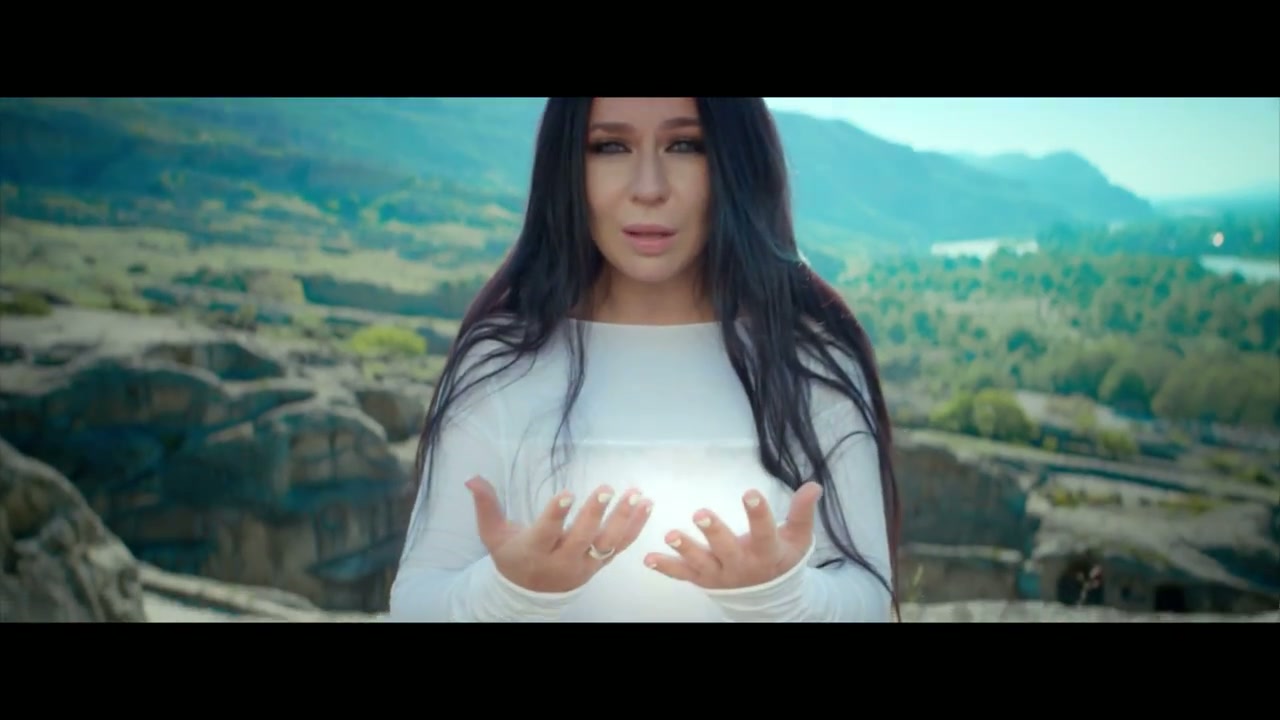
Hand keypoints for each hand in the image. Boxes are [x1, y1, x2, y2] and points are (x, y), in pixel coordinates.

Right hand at [467, 476, 652, 593]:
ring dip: (622, 519)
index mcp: (534, 552)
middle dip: (594, 515)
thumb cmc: (512, 555)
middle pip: (580, 540)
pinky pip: (621, 546)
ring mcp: (584, 565)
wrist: (530, 591)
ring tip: (634, 495)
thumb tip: (472, 478)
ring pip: (606, 544)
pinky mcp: (600, 565)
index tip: (567, 493)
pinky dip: (636, 526)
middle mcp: (561, 561)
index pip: (546, 533)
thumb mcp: (493, 534)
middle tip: (605, 489)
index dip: (556, 515)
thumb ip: (485, 506)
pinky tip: (646, 504)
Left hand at [644, 482, 821, 589]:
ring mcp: (720, 575)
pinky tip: (649, 558)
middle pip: (727, 549)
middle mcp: (742, 566)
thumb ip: (802, 512)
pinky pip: (683, 574)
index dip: (758, 514)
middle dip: (713, 532)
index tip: (750, 493)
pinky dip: (666, 567)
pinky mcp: (703, 579)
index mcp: (767, 553)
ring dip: (685, 549)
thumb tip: (813, 485)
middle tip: (700, 513)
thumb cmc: (781, 557)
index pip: (764, 532)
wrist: (769, 595)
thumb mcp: (797, 537)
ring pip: (701, 563)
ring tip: (670, 535)